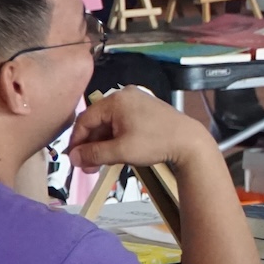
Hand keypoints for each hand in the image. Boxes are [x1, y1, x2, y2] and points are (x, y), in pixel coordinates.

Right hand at [68, 87, 212, 172]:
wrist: (190, 142)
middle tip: (86, 166)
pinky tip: (112, 155)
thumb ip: (94, 153)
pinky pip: (122, 124)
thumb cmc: (156, 143)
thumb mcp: (121, 151)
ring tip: (98, 165)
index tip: (73, 158)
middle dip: (91, 145)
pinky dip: (115, 139)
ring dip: (102, 145)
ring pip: (109, 124)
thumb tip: (73, 157)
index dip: (76, 140)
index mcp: (117, 100)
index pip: (85, 119)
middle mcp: (125, 96)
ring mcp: (136, 102)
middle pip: (98, 121)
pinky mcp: (144, 111)